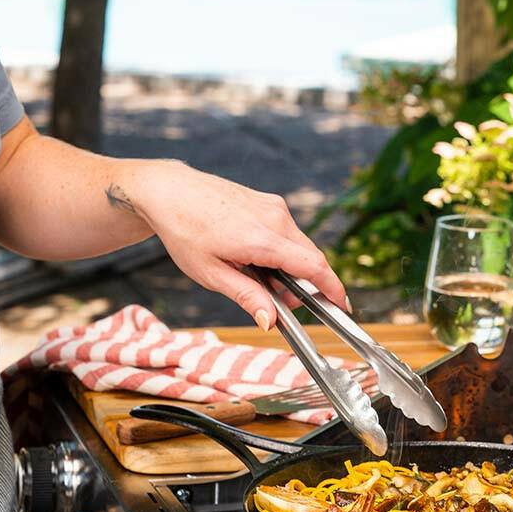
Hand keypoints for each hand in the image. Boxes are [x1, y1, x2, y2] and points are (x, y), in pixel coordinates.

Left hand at [127, 160, 348, 329]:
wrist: (170, 190)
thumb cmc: (184, 230)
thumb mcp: (211, 274)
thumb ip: (246, 297)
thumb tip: (270, 320)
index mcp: (262, 239)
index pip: (313, 267)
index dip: (333, 289)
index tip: (343, 306)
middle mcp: (275, 219)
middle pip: (311, 259)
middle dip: (306, 286)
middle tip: (279, 302)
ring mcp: (274, 207)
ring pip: (301, 247)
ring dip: (293, 269)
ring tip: (259, 279)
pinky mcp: (270, 202)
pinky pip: (289, 234)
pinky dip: (284, 253)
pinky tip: (258, 260)